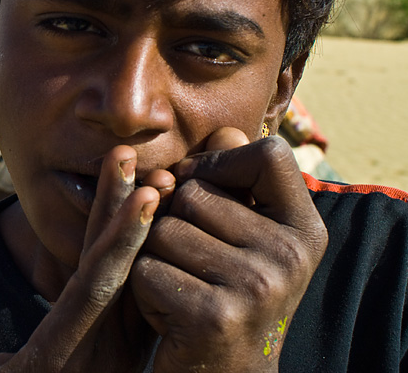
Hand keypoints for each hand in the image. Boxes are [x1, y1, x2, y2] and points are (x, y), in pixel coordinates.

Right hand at [0, 147, 161, 371]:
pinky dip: (133, 256)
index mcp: (60, 358)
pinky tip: (136, 218)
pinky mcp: (116, 357)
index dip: (118, 234)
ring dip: (136, 230)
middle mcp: (98, 359)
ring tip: (147, 176)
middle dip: (126, 212)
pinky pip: (131, 299)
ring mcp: (113, 360)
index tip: (137, 188)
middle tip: (132, 157)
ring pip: (130, 283)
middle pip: (117, 273)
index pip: (95, 285)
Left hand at [130, 127, 328, 371]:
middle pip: (192, 192)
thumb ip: (231, 181)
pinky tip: (169, 314)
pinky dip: (143, 289)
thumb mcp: (241, 235)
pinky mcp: (215, 315)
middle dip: (172, 222)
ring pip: (161, 228)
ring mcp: (258, 287)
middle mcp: (292, 255)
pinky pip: (145, 267)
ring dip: (153, 257)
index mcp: (305, 228)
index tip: (202, 189)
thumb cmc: (221, 291)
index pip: (268, 152)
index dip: (219, 163)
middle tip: (194, 266)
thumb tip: (219, 134)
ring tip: (182, 287)